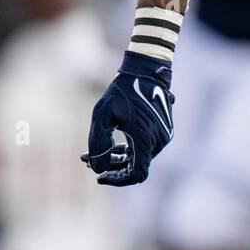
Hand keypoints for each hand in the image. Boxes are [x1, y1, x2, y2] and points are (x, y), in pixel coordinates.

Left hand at [81, 51, 173, 185]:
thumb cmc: (122, 91)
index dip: (117, 180)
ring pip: (138, 157)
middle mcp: (158, 141)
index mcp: (147, 140)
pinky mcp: (162, 129)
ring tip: (92, 154)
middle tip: (87, 161)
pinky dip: (127, 149)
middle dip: (110, 166)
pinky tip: (109, 144)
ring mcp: (162, 136)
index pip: (136, 174)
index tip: (99, 177)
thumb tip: (98, 169)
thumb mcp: (102, 115)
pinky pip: (143, 146)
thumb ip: (98, 144)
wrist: (145, 70)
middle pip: (135, 166)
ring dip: (116, 158)